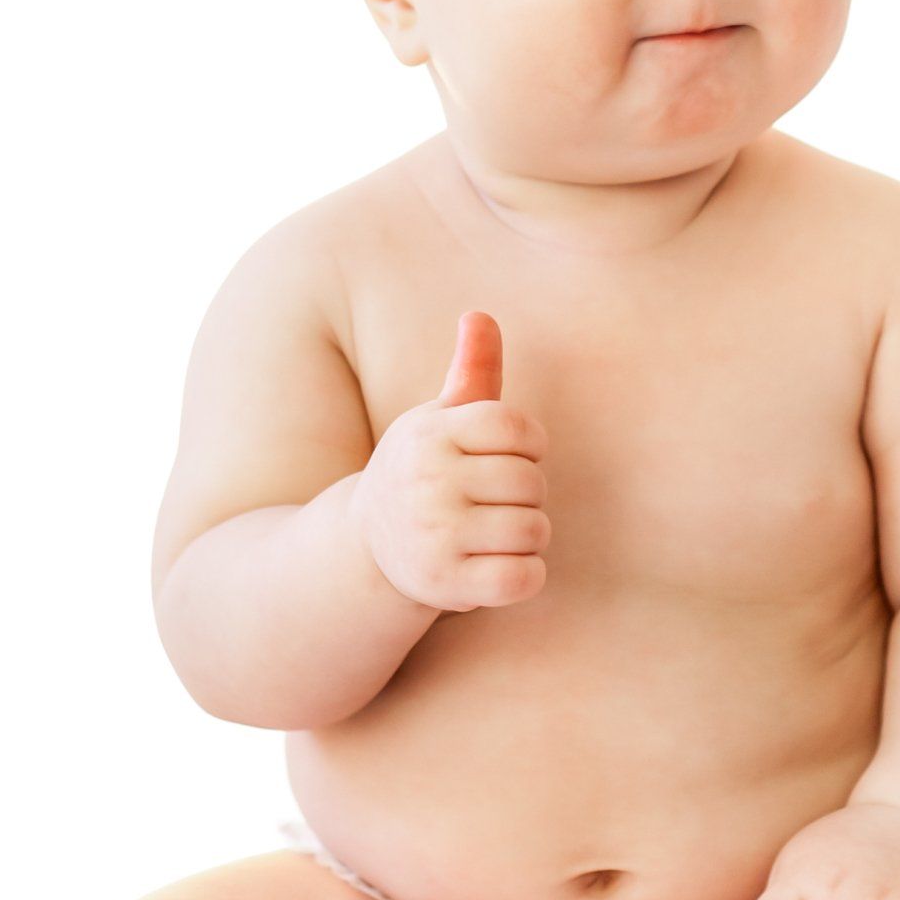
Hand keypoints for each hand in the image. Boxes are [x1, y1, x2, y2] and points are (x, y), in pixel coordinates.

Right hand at [348, 310, 550, 613]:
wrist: (366, 546)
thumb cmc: (424, 472)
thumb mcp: (439, 420)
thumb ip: (471, 371)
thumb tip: (480, 315)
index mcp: (432, 434)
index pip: (517, 428)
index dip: (530, 445)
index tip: (512, 457)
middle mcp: (428, 482)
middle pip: (531, 482)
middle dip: (528, 494)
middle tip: (497, 501)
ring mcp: (435, 535)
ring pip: (533, 529)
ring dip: (530, 535)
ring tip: (498, 532)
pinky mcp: (445, 584)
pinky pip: (524, 578)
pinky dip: (527, 575)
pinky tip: (501, 565)